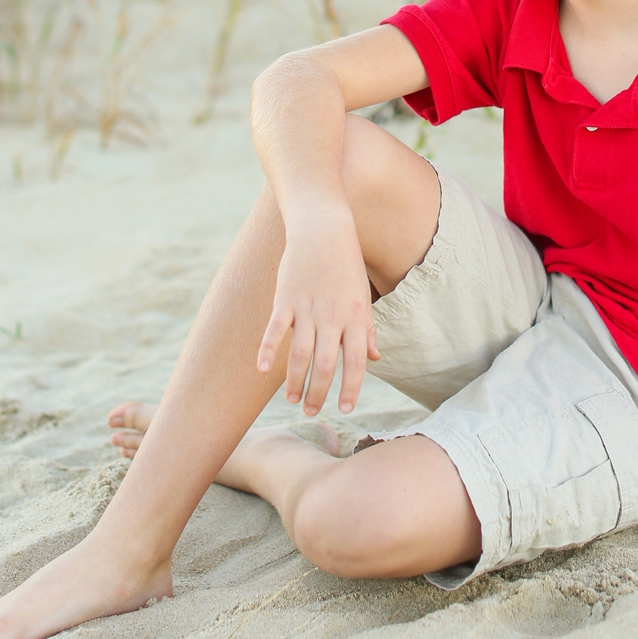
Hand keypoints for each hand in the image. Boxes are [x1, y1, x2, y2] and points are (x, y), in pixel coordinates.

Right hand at [256, 215, 379, 416]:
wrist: (324, 227)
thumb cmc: (346, 264)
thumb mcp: (363, 296)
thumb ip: (367, 329)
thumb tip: (376, 358)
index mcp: (356, 317)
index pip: (357, 362)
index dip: (351, 388)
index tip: (343, 409)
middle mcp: (333, 316)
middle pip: (326, 364)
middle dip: (318, 392)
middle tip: (310, 411)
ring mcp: (307, 307)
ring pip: (300, 354)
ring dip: (294, 381)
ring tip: (291, 400)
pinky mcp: (285, 298)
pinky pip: (275, 330)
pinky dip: (266, 350)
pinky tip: (261, 370)